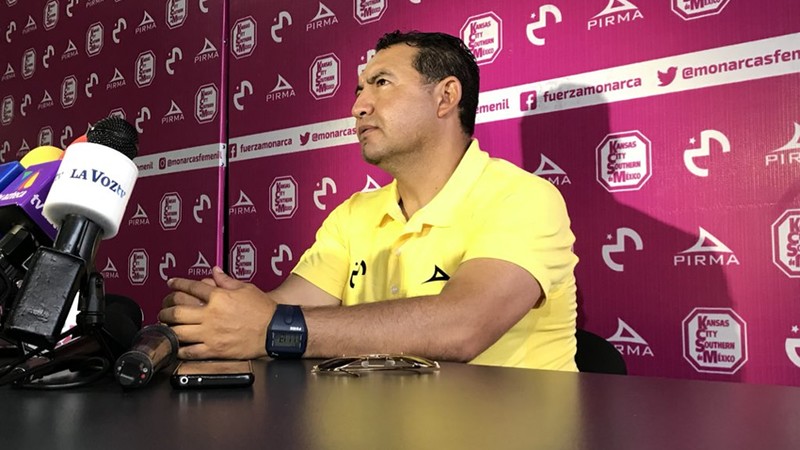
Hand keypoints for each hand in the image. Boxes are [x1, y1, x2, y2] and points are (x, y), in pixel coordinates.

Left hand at [158, 267, 276, 359]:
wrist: (274, 330)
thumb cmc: (263, 309)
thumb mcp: (246, 288)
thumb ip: (226, 280)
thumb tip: (214, 271)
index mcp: (218, 297)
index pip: (191, 287)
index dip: (177, 284)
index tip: (170, 283)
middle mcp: (211, 315)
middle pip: (178, 312)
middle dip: (166, 310)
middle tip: (163, 311)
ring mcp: (211, 334)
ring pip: (179, 332)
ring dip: (169, 329)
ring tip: (165, 328)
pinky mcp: (215, 350)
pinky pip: (190, 351)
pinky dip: (180, 349)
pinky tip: (177, 347)